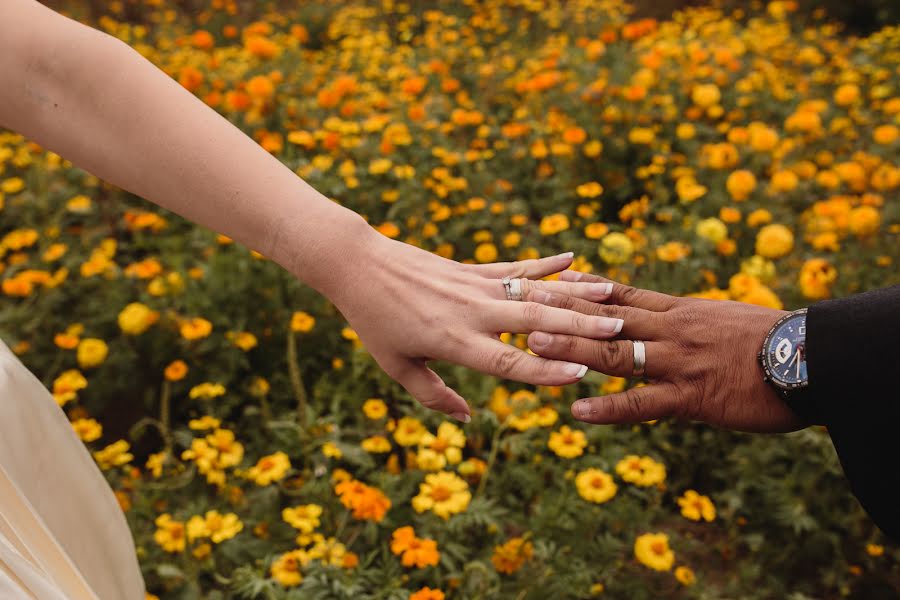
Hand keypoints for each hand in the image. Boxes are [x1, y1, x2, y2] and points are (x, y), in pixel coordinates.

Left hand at [321, 231, 626, 421]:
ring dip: (572, 297)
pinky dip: (544, 264)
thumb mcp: (397, 367)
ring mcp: (473, 286)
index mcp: (452, 342)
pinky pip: (514, 267)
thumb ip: (434, 394)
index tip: (581, 374)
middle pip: (532, 323)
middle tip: (616, 333)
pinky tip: (572, 258)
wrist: (357, 265)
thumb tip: (468, 418)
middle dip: (577, 329)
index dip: (544, 371)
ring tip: (609, 300)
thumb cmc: (375, 323)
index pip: (507, 361)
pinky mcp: (470, 268)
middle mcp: (469, 312)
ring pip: (531, 292)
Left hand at [524, 271, 803, 432]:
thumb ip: (689, 320)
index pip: (621, 294)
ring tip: (531, 345)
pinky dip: (608, 409)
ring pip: (615, 355)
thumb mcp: (724, 318)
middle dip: (560, 310)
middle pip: (605, 318)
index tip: (550, 278)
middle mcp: (671, 331)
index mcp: (679, 312)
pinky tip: (578, 414)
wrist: (811, 358)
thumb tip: (667, 318)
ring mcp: (678, 363)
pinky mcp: (691, 397)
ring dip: (571, 349)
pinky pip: (642, 404)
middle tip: (520, 301)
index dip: (582, 287)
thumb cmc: (771, 340)